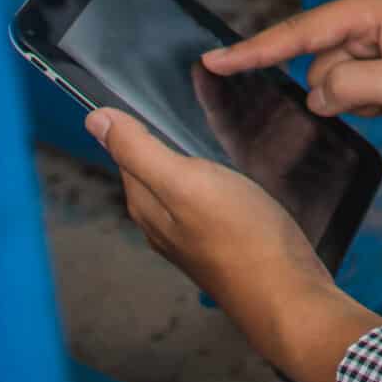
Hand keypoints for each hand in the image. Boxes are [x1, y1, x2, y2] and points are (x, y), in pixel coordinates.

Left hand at [87, 109, 376, 381]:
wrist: (287, 292)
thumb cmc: (241, 236)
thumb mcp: (186, 183)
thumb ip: (140, 151)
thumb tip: (94, 118)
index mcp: (145, 204)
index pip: (125, 150)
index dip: (136, 119)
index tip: (154, 89)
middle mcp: (161, 221)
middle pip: (151, 166)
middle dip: (161, 135)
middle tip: (183, 99)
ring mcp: (191, 233)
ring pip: (179, 182)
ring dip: (188, 155)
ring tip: (208, 125)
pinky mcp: (221, 237)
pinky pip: (204, 196)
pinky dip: (210, 175)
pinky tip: (230, 166)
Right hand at [205, 0, 381, 127]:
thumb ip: (349, 87)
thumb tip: (317, 93)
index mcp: (368, 8)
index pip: (295, 33)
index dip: (251, 51)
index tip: (209, 61)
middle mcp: (371, 11)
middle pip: (320, 60)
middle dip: (337, 91)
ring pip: (343, 75)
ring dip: (362, 97)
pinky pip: (366, 78)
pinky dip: (376, 96)